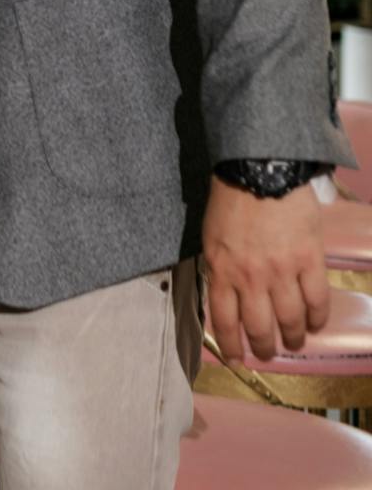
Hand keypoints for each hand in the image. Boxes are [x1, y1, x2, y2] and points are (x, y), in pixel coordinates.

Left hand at [201, 178, 328, 360]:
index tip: (238, 358)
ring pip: (290, 319)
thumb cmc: (230, 201)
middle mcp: (250, 278)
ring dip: (294, 337)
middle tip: (269, 353)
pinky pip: (317, 299)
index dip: (233, 344)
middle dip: (264, 347)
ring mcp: (281, 271)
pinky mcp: (308, 260)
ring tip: (295, 342)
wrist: (259, 171)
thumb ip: (220, 267)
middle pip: (259, 327)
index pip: (224, 320)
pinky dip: (317, 317)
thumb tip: (226, 293)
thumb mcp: (212, 238)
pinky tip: (316, 324)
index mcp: (221, 271)